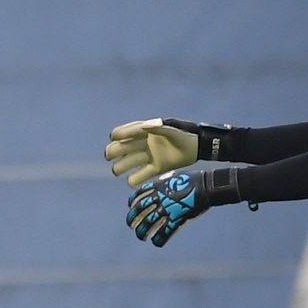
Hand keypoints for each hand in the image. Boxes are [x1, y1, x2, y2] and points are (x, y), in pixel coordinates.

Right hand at [106, 118, 234, 186]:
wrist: (198, 146)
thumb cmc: (183, 133)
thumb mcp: (170, 129)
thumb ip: (157, 128)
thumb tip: (144, 126)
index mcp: (144, 131)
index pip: (124, 132)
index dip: (117, 135)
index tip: (114, 138)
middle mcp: (144, 144)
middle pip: (122, 148)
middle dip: (113, 152)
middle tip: (109, 156)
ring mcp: (149, 156)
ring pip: (128, 163)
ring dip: (120, 167)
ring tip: (117, 170)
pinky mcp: (157, 168)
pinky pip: (141, 175)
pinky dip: (135, 180)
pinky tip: (131, 181)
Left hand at [127, 168, 241, 247]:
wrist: (206, 185)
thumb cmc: (193, 179)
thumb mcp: (174, 176)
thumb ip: (163, 182)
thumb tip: (156, 186)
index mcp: (157, 187)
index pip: (139, 195)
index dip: (133, 202)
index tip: (130, 207)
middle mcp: (159, 198)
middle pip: (139, 210)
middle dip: (132, 219)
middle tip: (131, 226)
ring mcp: (167, 209)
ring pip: (148, 223)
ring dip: (142, 232)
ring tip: (141, 237)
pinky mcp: (177, 219)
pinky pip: (164, 232)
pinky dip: (159, 239)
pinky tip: (157, 243)